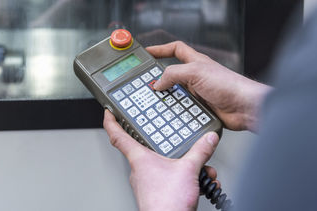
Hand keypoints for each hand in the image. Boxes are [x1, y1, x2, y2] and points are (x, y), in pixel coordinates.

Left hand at [103, 110, 219, 210]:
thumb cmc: (166, 203)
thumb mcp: (188, 170)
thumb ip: (200, 151)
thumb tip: (208, 139)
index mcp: (140, 158)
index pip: (117, 136)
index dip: (111, 122)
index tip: (108, 113)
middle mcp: (140, 169)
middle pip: (150, 148)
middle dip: (171, 147)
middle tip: (180, 142)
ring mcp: (148, 181)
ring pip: (165, 165)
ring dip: (185, 166)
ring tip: (200, 170)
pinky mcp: (157, 192)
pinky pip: (171, 178)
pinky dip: (186, 178)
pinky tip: (199, 182)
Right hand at [147, 41, 271, 131]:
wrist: (245, 108)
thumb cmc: (230, 85)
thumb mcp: (196, 72)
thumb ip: (174, 74)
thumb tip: (158, 82)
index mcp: (196, 62)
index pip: (175, 49)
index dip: (160, 49)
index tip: (147, 52)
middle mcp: (196, 76)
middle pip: (172, 74)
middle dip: (159, 78)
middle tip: (146, 83)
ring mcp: (198, 92)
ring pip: (175, 94)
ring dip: (167, 98)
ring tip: (157, 101)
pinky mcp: (200, 108)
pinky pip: (182, 109)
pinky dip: (175, 111)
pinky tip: (171, 114)